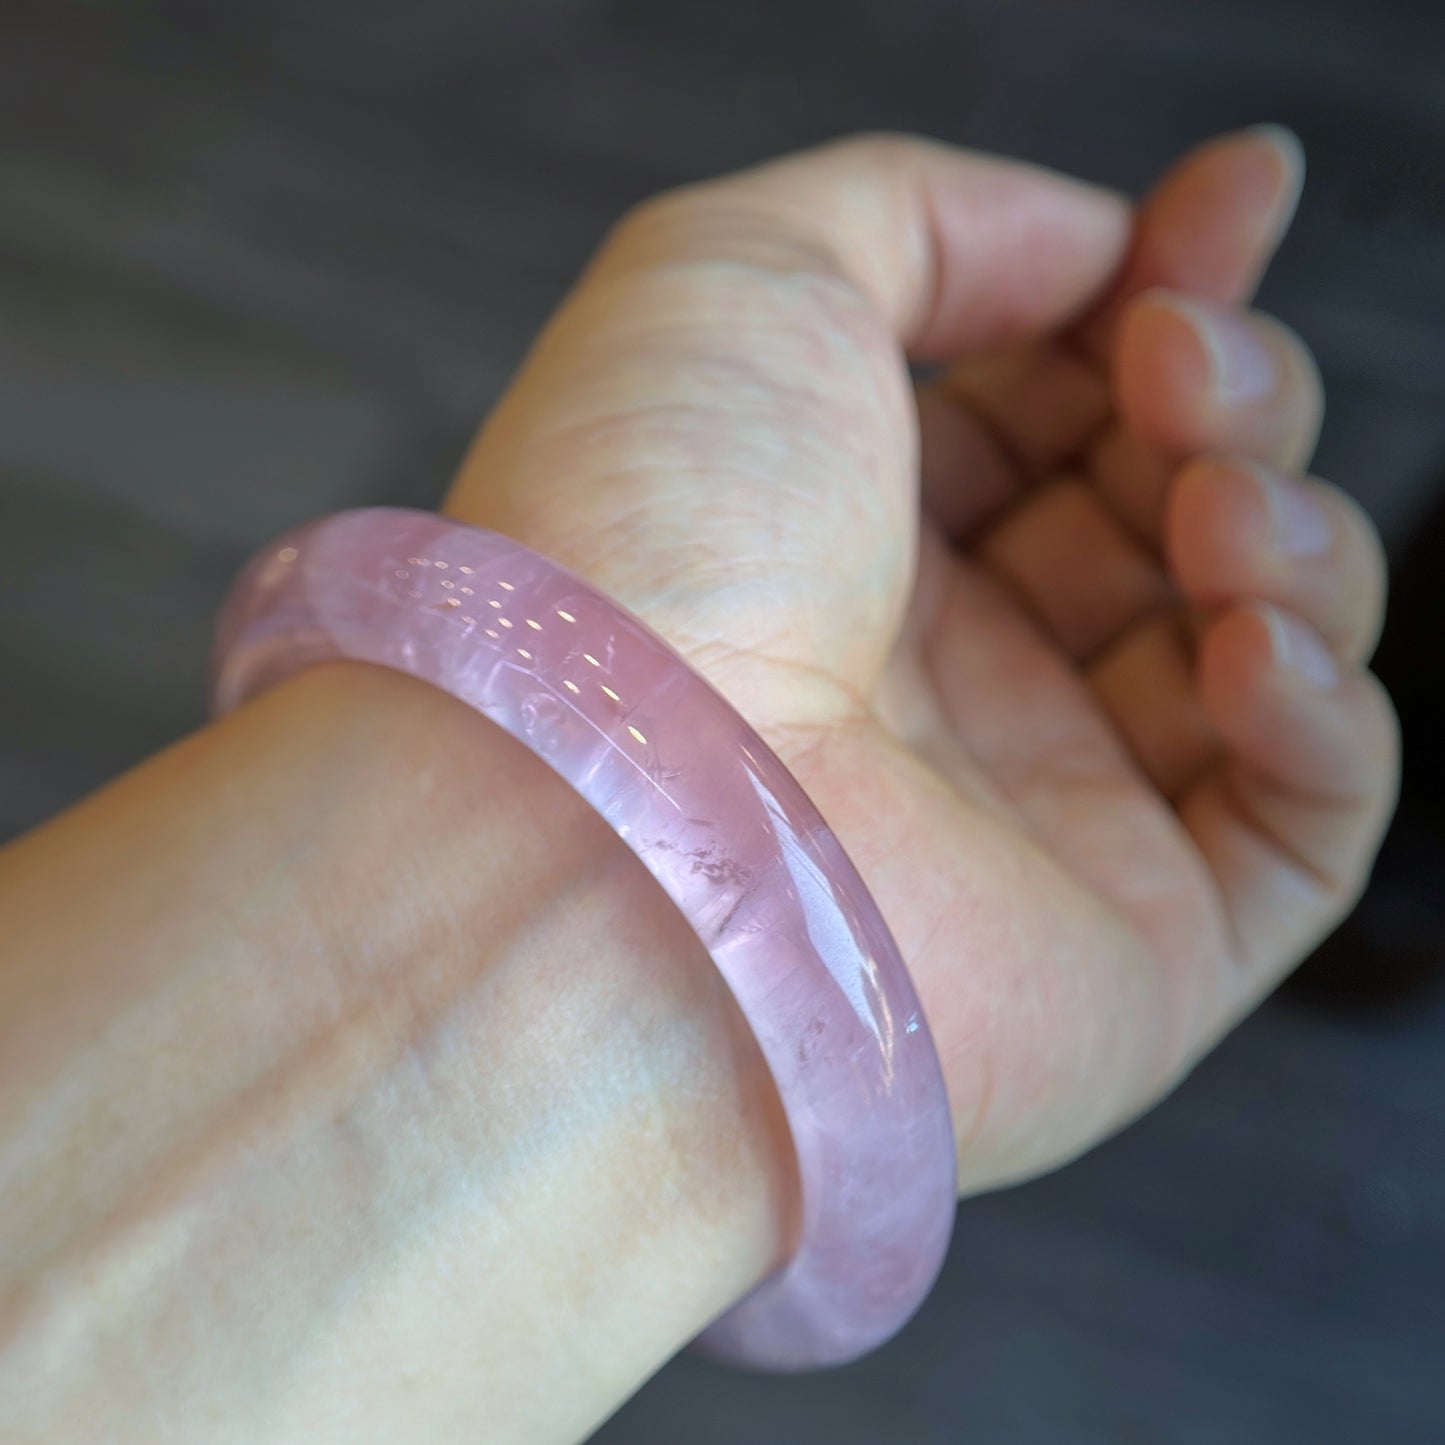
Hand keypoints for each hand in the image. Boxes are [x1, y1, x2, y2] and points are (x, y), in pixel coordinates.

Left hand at [445, 130, 1397, 1193]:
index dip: (1154, 293)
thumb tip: (1093, 243)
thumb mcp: (745, 277)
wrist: (617, 821)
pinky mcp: (1126, 956)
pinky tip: (1251, 642)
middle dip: (1222, 396)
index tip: (1230, 201)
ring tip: (1213, 500)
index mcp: (850, 538)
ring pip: (1256, 652)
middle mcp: (942, 680)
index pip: (1052, 407)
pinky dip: (1326, 715)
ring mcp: (1036, 818)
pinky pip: (1297, 826)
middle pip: (1162, 511)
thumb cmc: (645, 546)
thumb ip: (924, 219)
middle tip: (1184, 361)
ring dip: (1288, 536)